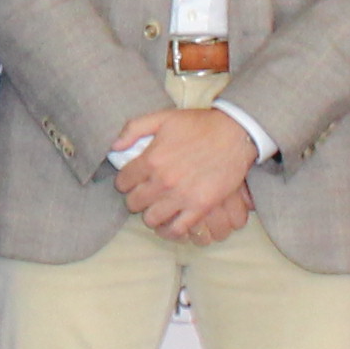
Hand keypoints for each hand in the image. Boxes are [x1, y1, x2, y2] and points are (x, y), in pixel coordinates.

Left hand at [115, 104, 260, 242]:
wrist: (235, 134)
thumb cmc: (199, 124)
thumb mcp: (163, 117)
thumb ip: (133, 128)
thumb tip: (114, 146)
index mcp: (152, 159)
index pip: (123, 182)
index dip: (125, 181)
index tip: (133, 180)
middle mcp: (163, 181)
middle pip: (134, 203)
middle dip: (136, 198)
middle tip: (145, 193)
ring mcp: (182, 196)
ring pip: (151, 219)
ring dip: (151, 214)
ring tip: (157, 207)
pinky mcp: (200, 207)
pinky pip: (176, 229)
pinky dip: (169, 231)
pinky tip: (168, 224)